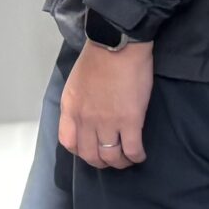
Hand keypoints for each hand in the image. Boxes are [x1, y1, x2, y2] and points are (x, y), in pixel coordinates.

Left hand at [59, 41, 152, 169]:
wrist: (117, 46)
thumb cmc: (97, 59)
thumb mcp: (75, 84)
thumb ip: (78, 104)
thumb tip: (85, 118)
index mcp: (70, 109)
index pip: (68, 142)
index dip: (80, 151)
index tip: (91, 149)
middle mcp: (85, 119)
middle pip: (89, 155)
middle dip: (101, 162)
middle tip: (111, 159)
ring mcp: (107, 122)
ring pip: (111, 156)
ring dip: (120, 162)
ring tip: (127, 159)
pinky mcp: (130, 121)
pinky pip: (132, 149)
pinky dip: (137, 156)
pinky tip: (140, 154)